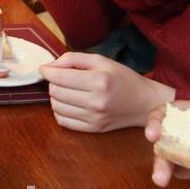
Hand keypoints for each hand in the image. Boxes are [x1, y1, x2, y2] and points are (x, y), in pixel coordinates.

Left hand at [38, 52, 175, 132]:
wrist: (144, 102)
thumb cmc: (122, 78)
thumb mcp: (101, 60)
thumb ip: (73, 59)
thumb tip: (48, 66)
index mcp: (99, 80)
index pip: (59, 77)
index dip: (47, 71)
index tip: (45, 69)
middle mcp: (96, 101)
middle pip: (55, 91)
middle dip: (53, 82)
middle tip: (62, 78)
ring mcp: (94, 118)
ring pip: (56, 107)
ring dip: (56, 97)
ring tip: (67, 90)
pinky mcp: (93, 129)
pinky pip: (63, 121)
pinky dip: (60, 111)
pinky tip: (70, 104)